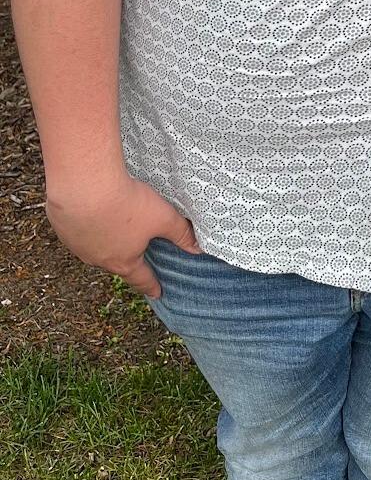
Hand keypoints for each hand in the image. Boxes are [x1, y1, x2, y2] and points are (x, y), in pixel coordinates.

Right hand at [46, 170, 200, 297]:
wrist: (83, 187)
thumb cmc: (126, 204)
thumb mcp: (162, 217)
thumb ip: (181, 233)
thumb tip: (198, 249)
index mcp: (124, 261)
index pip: (141, 278)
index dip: (151, 285)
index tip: (157, 293)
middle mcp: (98, 259)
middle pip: (117, 263)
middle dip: (127, 260)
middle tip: (136, 257)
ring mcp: (77, 245)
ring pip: (95, 247)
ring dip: (105, 241)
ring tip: (113, 230)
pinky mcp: (63, 227)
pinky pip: (78, 230)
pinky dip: (87, 225)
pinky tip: (92, 212)